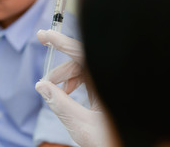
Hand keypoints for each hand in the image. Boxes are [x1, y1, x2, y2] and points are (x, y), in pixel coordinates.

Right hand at [35, 30, 109, 146]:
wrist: (129, 146)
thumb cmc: (111, 140)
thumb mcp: (83, 127)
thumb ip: (60, 105)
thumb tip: (40, 86)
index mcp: (106, 81)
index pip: (81, 53)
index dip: (61, 42)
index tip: (43, 35)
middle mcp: (109, 76)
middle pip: (80, 62)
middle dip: (60, 71)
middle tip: (44, 83)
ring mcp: (109, 80)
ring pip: (84, 69)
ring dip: (66, 78)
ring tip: (56, 92)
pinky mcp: (108, 86)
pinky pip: (89, 76)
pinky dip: (75, 82)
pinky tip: (68, 93)